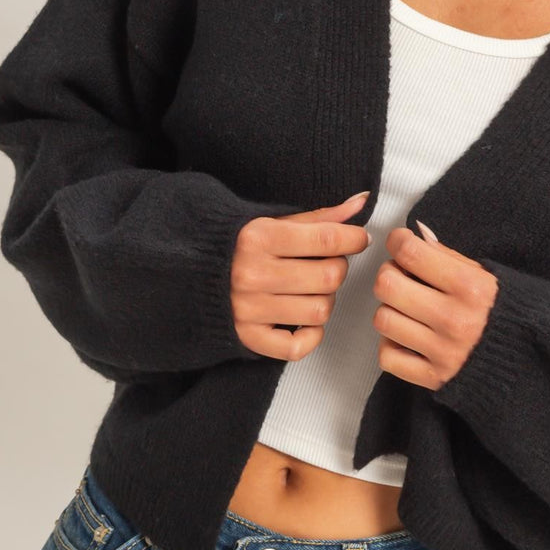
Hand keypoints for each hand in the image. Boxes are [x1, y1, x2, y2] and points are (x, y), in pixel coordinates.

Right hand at [230, 191, 370, 360]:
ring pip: (320, 311)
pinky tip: (304, 319)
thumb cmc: (237, 245)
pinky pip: (297, 347)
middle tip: (328, 263)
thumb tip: (361, 202)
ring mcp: (248, 309)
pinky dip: (310, 335)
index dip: (354, 238)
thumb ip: (319, 216)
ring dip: (326, 300)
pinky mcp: (247, 337)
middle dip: (338, 268)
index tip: (358, 239)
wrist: (187, 273)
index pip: (327, 238)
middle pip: (329, 277)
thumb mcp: (272, 221)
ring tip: (313, 289)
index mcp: (257, 237)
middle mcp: (251, 274)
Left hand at [371, 222, 498, 390]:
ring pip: (383, 320)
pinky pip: (388, 358)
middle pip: (387, 285)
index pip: (410, 252)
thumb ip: (449, 257)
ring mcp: (443, 352)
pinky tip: (408, 337)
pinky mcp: (435, 378)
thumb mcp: (489, 277)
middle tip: (401, 276)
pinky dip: (392, 346)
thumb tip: (417, 235)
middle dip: (389, 275)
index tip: (401, 243)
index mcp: (470, 288)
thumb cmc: (509, 313)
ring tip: (407, 309)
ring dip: (390, 310)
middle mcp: (454, 319)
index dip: (398, 241)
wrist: (532, 361)